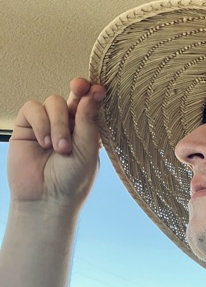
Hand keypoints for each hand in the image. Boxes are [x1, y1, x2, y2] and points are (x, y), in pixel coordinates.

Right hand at [8, 79, 105, 210]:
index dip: (93, 92)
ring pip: (53, 102)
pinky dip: (41, 123)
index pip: (91, 105)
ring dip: (58, 123)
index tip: (98, 87)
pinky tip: (44, 143)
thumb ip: (88, 120)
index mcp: (88, 130)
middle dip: (78, 90)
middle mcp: (68, 125)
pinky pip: (33, 109)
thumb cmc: (73, 179)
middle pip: (73, 96)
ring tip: (60, 149)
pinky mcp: (27, 127)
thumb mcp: (88, 149)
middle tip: (79, 87)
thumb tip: (93, 91)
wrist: (47, 198)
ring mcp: (47, 125)